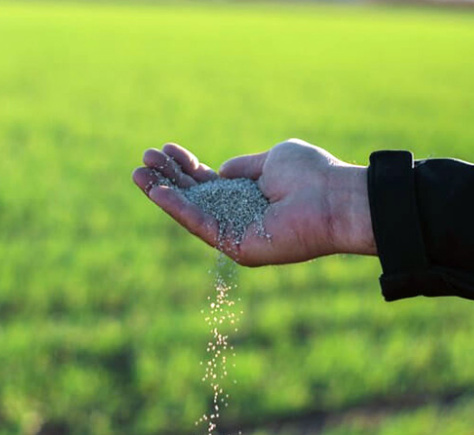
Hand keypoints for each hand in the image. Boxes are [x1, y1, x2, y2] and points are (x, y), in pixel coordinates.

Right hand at [132, 139, 375, 265]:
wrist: (334, 198)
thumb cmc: (311, 174)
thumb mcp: (272, 159)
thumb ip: (243, 166)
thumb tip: (221, 170)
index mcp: (248, 194)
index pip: (208, 181)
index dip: (185, 166)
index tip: (165, 149)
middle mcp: (240, 215)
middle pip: (194, 196)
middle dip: (168, 177)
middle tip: (143, 158)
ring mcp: (237, 233)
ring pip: (191, 212)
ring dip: (164, 193)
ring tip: (138, 173)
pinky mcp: (237, 247)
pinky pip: (202, 226)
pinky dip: (179, 209)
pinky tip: (159, 192)